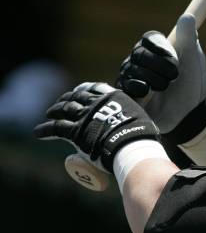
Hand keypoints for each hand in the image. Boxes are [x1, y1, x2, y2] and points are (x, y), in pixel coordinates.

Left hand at [34, 82, 159, 171]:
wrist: (132, 145)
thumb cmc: (141, 136)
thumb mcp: (141, 118)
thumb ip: (134, 117)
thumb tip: (141, 124)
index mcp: (113, 97)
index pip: (94, 87)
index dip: (84, 89)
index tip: (79, 89)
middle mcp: (96, 103)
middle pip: (76, 97)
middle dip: (67, 99)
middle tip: (60, 103)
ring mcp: (84, 116)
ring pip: (64, 109)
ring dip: (55, 110)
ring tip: (49, 113)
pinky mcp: (75, 131)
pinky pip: (55, 128)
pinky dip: (44, 130)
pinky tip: (37, 132)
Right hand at [116, 13, 205, 133]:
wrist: (189, 116)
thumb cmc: (192, 87)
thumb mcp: (195, 62)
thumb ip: (190, 40)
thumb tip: (187, 17)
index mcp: (157, 50)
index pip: (150, 38)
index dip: (161, 47)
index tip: (175, 59)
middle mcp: (140, 61)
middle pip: (139, 53)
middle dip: (159, 65)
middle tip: (174, 77)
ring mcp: (131, 77)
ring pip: (131, 69)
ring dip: (152, 78)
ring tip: (164, 88)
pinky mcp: (126, 94)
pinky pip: (123, 85)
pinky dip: (138, 87)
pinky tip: (148, 92)